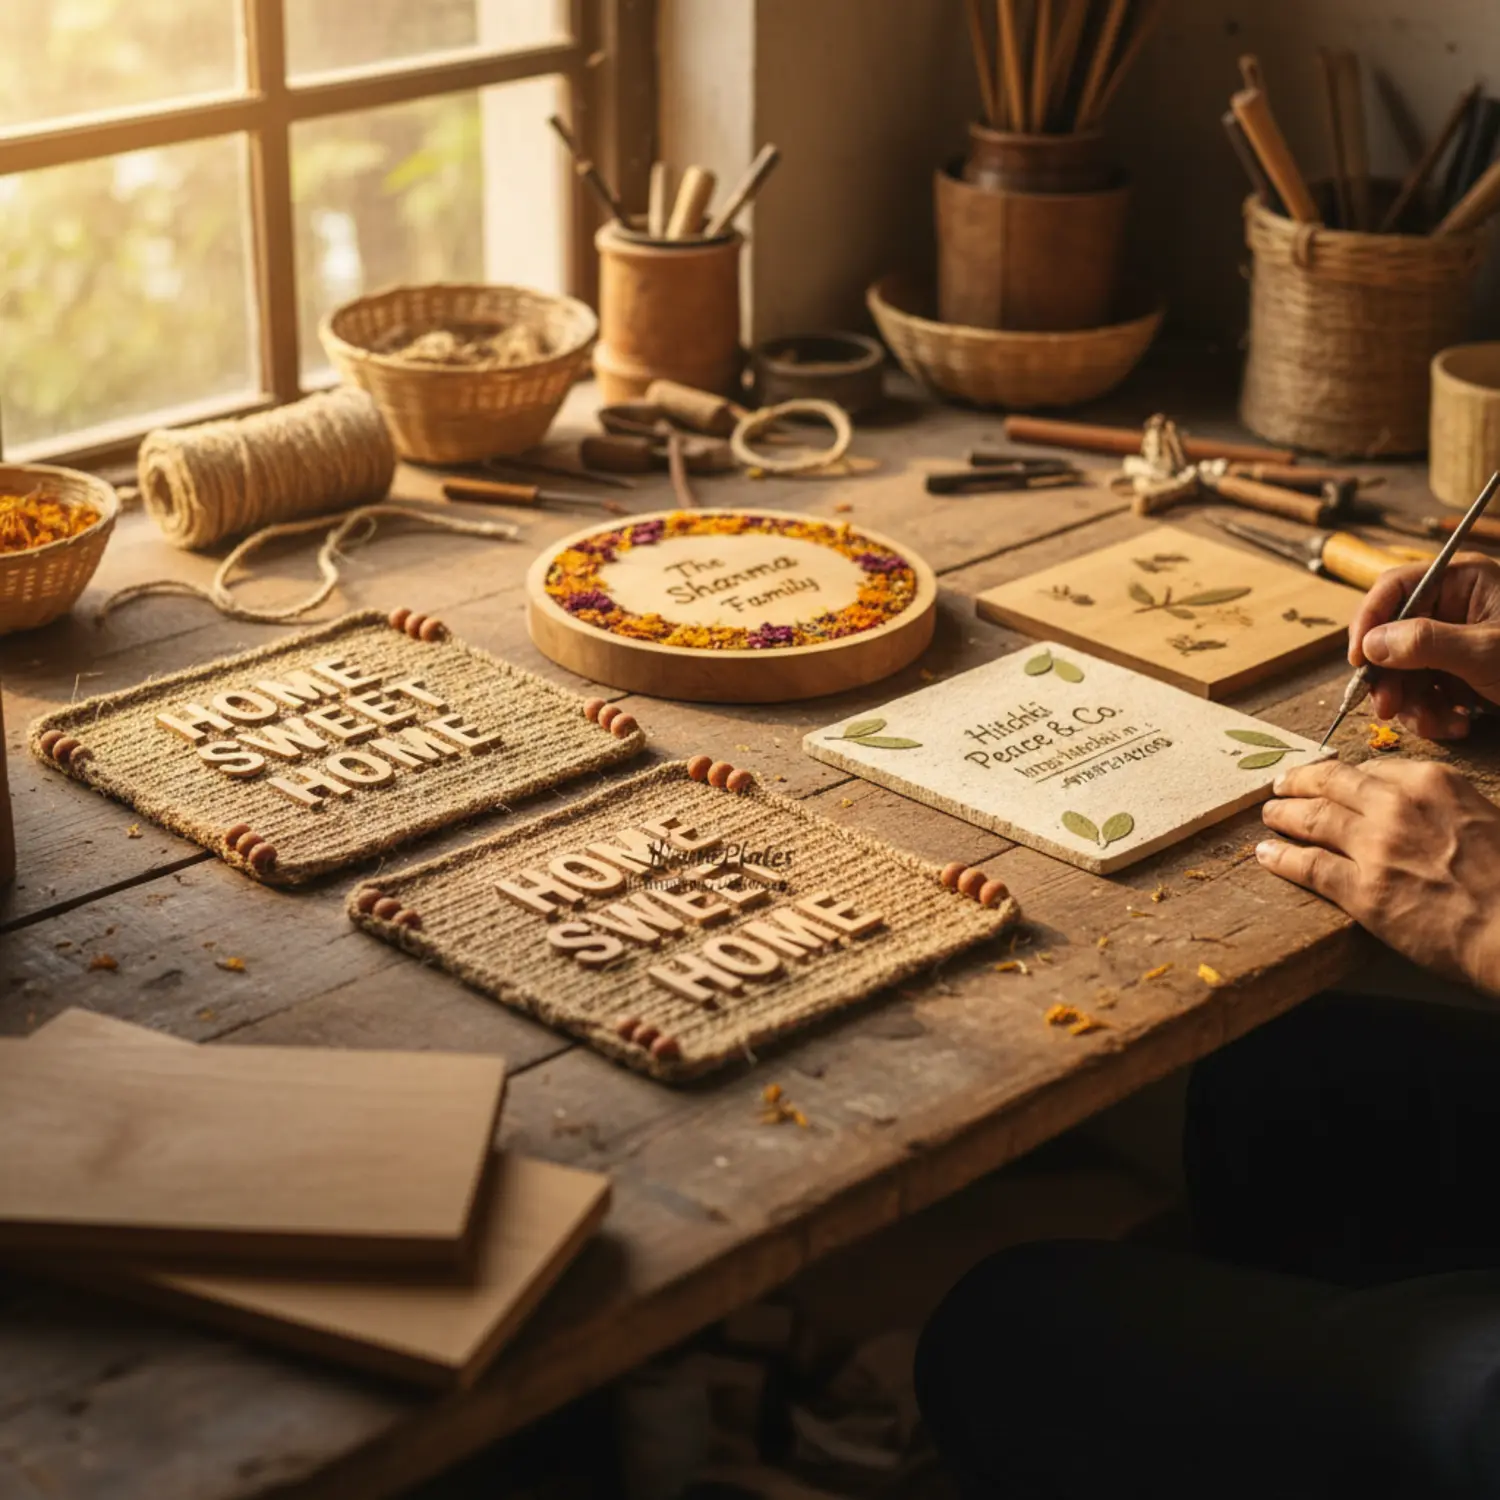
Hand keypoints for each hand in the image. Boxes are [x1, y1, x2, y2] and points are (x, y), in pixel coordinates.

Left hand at [1258, 758, 1499, 992]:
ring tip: (1269, 816)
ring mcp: (1376, 847)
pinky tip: (1266, 854)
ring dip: (1282, 815)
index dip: (1339, 776)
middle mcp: (1398, 807)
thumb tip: (1413, 810)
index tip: (1326, 779)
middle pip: (1329, 785)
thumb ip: (1441, 807)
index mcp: (1432, 784)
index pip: (1368, 770)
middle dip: (1298, 783)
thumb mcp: (1484, 818)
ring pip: (1311, 819)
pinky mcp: (1363, 891)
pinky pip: (1307, 866)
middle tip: (1280, 786)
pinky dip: (1280, 857)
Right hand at [1347, 553, 1499, 739]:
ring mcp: (1455, 642)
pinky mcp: (1460, 673)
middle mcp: (1453, 607)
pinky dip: (1434, 713)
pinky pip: (1425, 691)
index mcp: (1462, 581)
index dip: (1368, 622)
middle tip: (1388, 708)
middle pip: (1392, 635)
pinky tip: (1459, 724)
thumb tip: (1372, 644)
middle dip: (1391, 677)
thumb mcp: (1488, 651)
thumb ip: (1427, 643)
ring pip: (1404, 670)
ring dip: (1414, 704)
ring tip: (1440, 724)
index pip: (1394, 588)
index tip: (1358, 660)